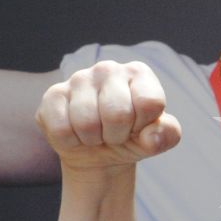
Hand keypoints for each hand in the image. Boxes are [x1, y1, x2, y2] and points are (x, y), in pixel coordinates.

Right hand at [37, 62, 181, 171]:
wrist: (98, 152)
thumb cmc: (131, 138)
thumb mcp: (156, 139)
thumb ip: (167, 135)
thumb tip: (151, 136)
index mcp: (139, 73)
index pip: (150, 103)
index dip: (144, 125)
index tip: (138, 126)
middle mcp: (109, 69)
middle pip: (118, 114)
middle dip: (118, 135)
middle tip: (114, 133)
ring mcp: (78, 78)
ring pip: (87, 123)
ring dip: (93, 139)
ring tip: (96, 133)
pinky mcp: (53, 94)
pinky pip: (62, 130)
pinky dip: (71, 142)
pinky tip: (76, 132)